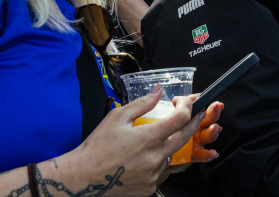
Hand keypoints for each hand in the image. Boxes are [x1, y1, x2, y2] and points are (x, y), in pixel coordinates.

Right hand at [75, 86, 215, 195]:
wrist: (83, 177)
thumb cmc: (97, 148)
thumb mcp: (117, 118)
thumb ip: (142, 103)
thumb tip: (157, 91)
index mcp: (149, 138)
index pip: (180, 119)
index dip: (188, 106)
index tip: (185, 102)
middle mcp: (155, 158)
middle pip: (185, 137)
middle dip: (193, 123)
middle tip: (195, 115)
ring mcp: (154, 175)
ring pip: (172, 156)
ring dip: (171, 146)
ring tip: (157, 140)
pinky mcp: (150, 188)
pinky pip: (162, 172)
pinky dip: (158, 163)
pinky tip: (145, 159)